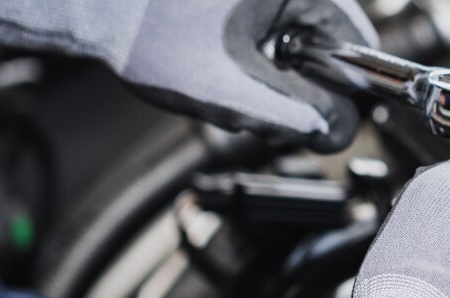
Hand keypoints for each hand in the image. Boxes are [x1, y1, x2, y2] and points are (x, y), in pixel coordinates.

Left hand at [0, 0, 376, 151]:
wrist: (88, 5)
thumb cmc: (143, 33)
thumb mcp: (228, 90)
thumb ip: (293, 115)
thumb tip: (336, 132)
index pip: (361, 45)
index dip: (348, 92)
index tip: (323, 121)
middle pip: (334, 42)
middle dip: (307, 83)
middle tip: (266, 106)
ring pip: (305, 38)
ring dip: (283, 71)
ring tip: (235, 81)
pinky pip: (278, 27)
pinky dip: (262, 54)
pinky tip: (226, 62)